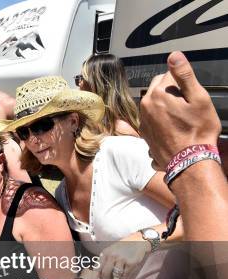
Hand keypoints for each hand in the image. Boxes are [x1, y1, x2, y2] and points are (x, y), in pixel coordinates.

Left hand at [98, 235, 149, 278]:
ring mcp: (121, 259)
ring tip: (121, 269)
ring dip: (118, 275)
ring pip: (116, 275)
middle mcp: (112, 256)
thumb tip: (99, 277)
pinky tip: (128, 267)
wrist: (138, 241)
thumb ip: (105, 262)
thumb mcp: (111, 251)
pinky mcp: (130, 263)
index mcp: (105, 253)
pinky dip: (126, 273)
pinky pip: (125, 274)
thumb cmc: (123, 248)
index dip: (95, 278)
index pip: (98, 268)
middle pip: (105, 273)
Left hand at [140, 51, 220, 168]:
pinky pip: (152, 116)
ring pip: (155, 101)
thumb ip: (184, 75)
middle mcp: (145, 105)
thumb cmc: (198, 131)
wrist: (189, 160)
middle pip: (160, 87)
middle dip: (173, 91)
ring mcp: (143, 119)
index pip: (170, 74)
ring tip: (181, 117)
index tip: (191, 96)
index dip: (184, 83)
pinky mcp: (144, 131)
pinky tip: (173, 126)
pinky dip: (161, 117)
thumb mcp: (198, 98)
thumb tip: (174, 55)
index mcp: (158, 93)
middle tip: (188, 106)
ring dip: (166, 104)